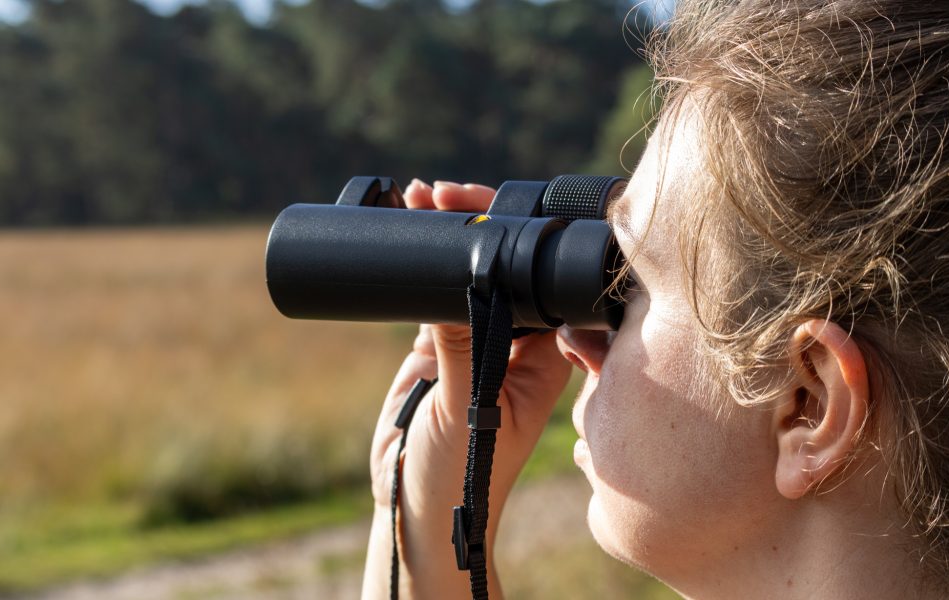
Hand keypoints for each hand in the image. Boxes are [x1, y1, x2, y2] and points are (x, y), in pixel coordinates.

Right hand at [361, 179, 572, 598]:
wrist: (413, 507)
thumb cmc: (459, 476)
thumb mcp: (464, 410)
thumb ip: (461, 349)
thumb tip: (455, 282)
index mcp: (542, 358)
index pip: (539, 283)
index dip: (514, 240)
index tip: (481, 208)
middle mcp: (515, 344)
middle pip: (504, 270)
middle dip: (477, 225)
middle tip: (439, 193)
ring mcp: (474, 342)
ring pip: (466, 276)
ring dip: (446, 237)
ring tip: (416, 197)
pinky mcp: (436, 348)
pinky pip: (431, 297)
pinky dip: (419, 266)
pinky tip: (405, 229)